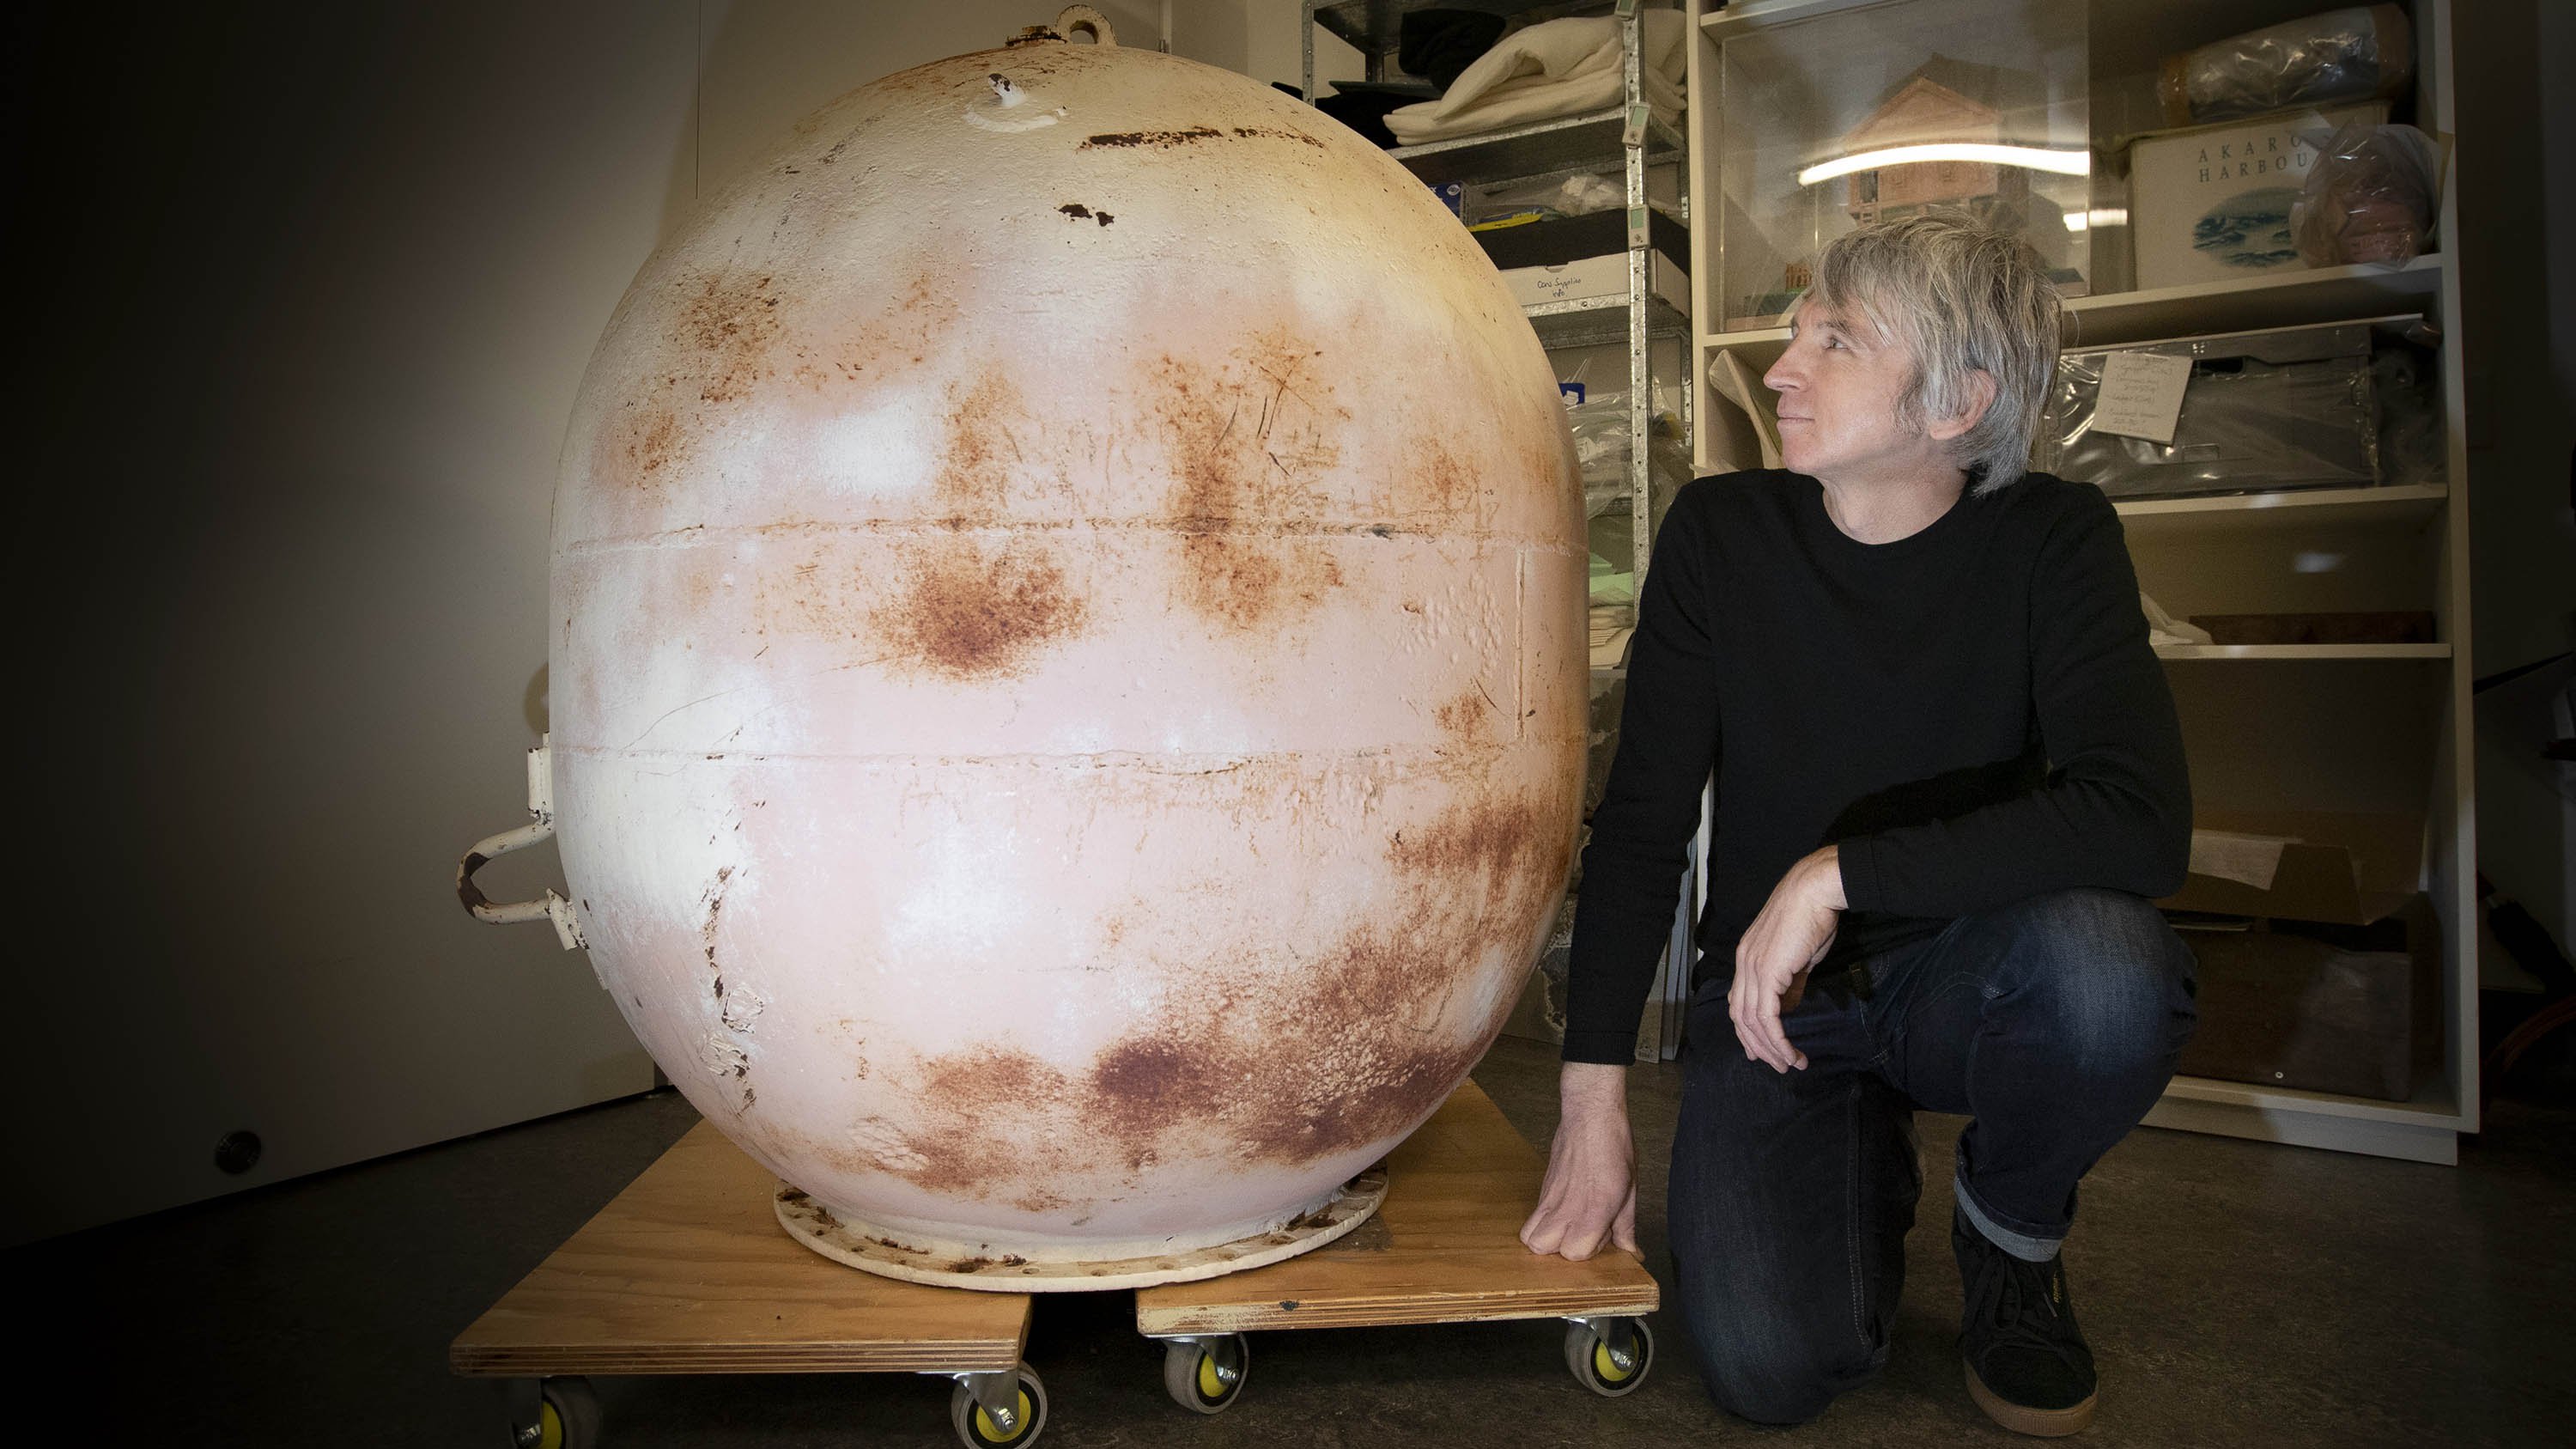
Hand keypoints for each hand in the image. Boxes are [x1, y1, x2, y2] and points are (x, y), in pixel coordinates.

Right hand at [1520, 1062, 1637, 1260]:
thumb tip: (1632, 1252)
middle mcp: (1566, 1207)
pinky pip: (1533, 1217)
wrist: (1590, 1115)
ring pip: (1529, 1237)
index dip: (1591, 1249)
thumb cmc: (1614, 1147)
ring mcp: (1549, 1197)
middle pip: (1542, 1249)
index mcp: (1593, 1208)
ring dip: (1547, 1239)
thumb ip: (1626, 1226)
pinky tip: (1568, 1209)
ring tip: (1570, 1227)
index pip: (1575, 1253)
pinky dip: (1545, 1222)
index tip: (1604, 1234)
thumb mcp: (1630, 1189)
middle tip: (1585, 1231)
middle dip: (1563, 1249)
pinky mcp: (1542, 1189)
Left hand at [1730, 846, 1846, 1073]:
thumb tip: (1789, 1006)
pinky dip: (1777, 1039)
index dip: (1747, 1029)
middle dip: (1758, 1046)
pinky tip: (1791, 1051)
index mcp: (1747, 958)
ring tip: (1791, 1064)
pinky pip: (1767, 1017)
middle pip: (1741, 1017)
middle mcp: (1743, 964)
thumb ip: (1790, 982)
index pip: (1739, 1002)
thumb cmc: (1812, 918)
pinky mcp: (1767, 973)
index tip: (1760, 1050)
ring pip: (1753, 1022)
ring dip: (1772, 1048)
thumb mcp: (1798, 957)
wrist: (1815, 892)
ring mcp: (1752, 968)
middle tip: (1779, 1065)